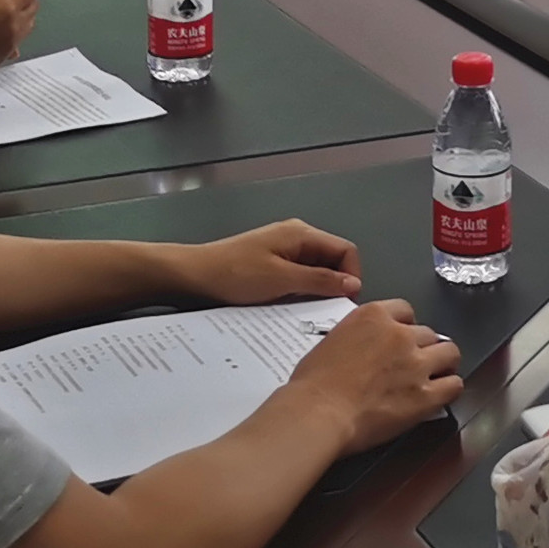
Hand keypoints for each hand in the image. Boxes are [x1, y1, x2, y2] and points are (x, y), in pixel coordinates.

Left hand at [178, 220, 362, 306]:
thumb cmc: (236, 274)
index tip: (344, 303)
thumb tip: (353, 284)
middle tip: (327, 313)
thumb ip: (320, 281)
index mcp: (302, 234)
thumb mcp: (282, 280)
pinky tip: (291, 307)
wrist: (195, 275)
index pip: (345, 251)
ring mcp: (283, 250)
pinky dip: (300, 291)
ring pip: (315, 271)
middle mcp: (296, 237)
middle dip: (334, 285)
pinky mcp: (272, 263)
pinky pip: (298, 276)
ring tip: (307, 312)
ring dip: (316, 291)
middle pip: (332, 260)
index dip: (351, 276)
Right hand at [286, 300, 462, 450]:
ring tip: (435, 376)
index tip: (402, 338)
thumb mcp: (332, 341)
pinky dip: (449, 389)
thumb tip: (365, 349)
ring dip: (443, 363)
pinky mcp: (425, 395)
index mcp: (373, 316)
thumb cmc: (313, 384)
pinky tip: (440, 395)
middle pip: (428, 333)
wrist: (318, 412)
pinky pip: (454, 385)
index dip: (405, 327)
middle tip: (412, 364)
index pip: (405, 310)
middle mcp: (400, 334)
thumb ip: (358, 338)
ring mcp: (416, 363)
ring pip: (449, 353)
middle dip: (422, 348)